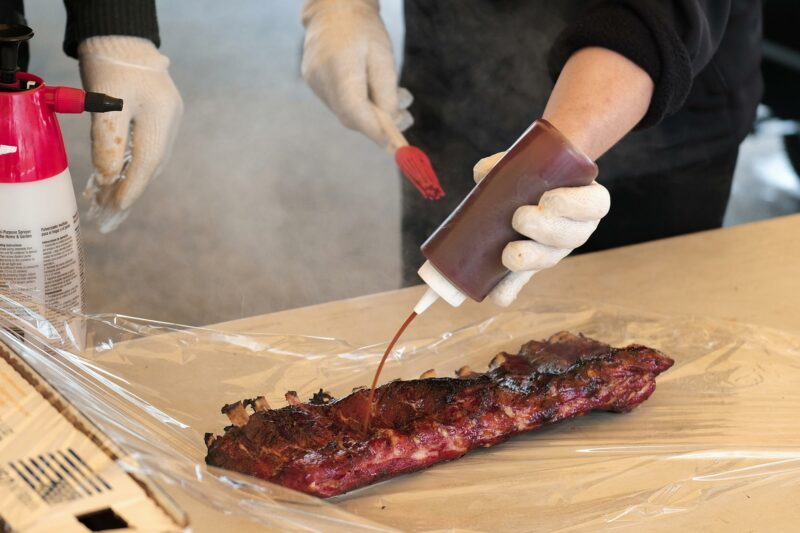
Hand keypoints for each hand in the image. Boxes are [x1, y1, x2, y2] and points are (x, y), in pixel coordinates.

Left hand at [78, 36, 182, 229]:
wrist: (121, 38)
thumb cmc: (110, 67)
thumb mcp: (104, 105)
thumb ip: (108, 143)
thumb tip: (108, 178)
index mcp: (162, 117)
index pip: (148, 162)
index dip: (132, 187)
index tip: (116, 207)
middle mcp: (172, 120)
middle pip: (154, 163)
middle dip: (132, 186)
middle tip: (109, 207)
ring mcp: (170, 117)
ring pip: (154, 156)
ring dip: (135, 176)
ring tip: (112, 193)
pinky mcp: (162, 114)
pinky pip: (152, 145)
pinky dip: (137, 161)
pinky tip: (122, 170)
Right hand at [301, 0, 411, 146]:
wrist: (333, 7)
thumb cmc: (362, 28)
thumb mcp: (383, 56)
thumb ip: (387, 92)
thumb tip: (392, 123)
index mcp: (338, 68)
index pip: (354, 111)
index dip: (376, 132)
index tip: (396, 145)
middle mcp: (321, 79)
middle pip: (350, 117)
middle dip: (379, 125)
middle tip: (407, 119)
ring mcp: (314, 83)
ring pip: (346, 112)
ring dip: (374, 113)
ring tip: (400, 99)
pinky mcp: (314, 83)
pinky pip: (341, 103)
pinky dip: (362, 104)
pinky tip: (377, 92)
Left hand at [473, 152, 610, 306]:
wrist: (528, 189)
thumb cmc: (533, 172)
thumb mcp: (526, 161)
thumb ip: (504, 163)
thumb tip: (483, 173)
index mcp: (586, 198)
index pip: (595, 203)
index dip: (575, 205)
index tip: (549, 200)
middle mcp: (576, 227)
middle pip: (571, 236)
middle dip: (545, 230)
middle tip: (519, 218)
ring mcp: (554, 248)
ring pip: (550, 258)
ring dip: (530, 258)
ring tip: (508, 254)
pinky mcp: (531, 264)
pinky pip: (523, 280)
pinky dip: (509, 289)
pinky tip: (499, 297)